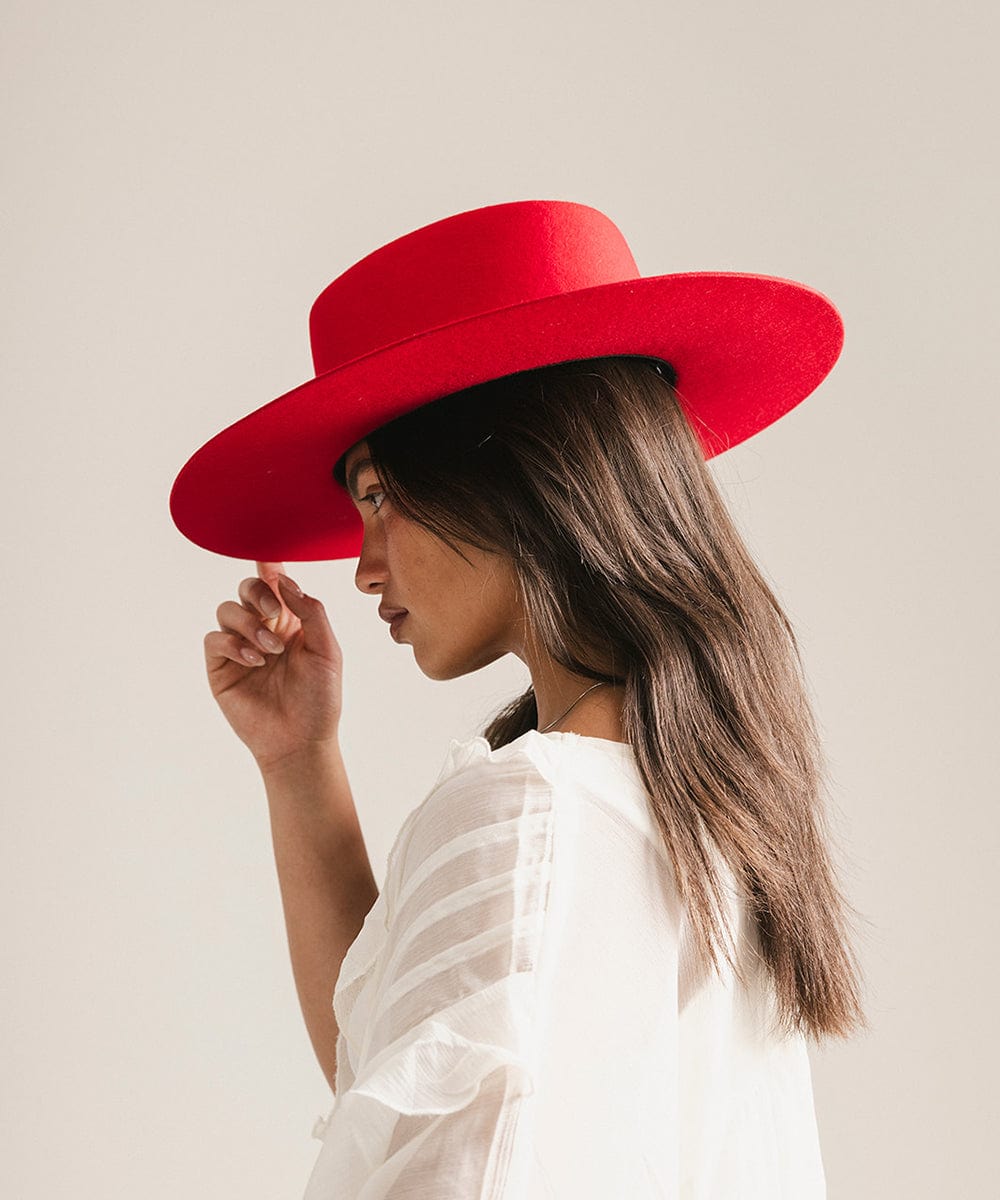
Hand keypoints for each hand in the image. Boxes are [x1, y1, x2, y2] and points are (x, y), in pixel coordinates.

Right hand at [204, 561, 343, 771]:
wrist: (301, 740)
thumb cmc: (320, 699)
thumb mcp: (327, 651)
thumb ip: (311, 612)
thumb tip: (287, 582)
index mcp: (292, 621)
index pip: (277, 584)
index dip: (269, 567)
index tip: (269, 558)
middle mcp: (263, 629)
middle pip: (247, 588)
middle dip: (257, 592)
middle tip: (273, 612)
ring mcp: (240, 647)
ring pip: (227, 609)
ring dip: (248, 624)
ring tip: (270, 651)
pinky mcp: (221, 667)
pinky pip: (214, 638)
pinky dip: (233, 643)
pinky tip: (254, 661)